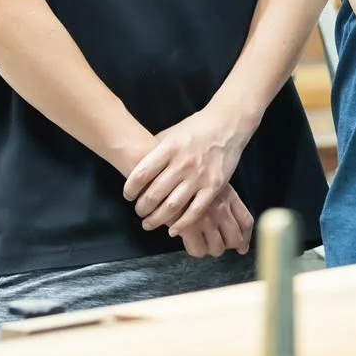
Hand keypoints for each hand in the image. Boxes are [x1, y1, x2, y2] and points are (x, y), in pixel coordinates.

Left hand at [124, 105, 254, 234]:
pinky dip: (182, 224)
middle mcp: (183, 163)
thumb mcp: (170, 134)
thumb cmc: (195, 129)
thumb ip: (154, 151)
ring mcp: (200, 175)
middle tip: (139, 212)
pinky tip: (173, 230)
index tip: (128, 196)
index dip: (130, 189)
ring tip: (149, 223)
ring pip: (172, 206)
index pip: (141, 174)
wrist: (227, 125)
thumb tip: (134, 169)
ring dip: (157, 219)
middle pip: (154, 194)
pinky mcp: (215, 185)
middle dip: (142, 208)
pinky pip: (195, 211)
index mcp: (169, 148)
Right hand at [171, 183, 254, 259]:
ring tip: (203, 243)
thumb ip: (222, 198)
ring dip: (211, 249)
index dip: (245, 238)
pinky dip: (196, 250)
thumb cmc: (184, 178)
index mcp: (228, 195)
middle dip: (227, 246)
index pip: (246, 222)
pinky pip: (198, 250)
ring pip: (217, 248)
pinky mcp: (188, 227)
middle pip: (234, 239)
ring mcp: (205, 218)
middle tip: (219, 245)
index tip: (242, 247)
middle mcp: (220, 207)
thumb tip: (232, 225)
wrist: (160, 175)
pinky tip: (191, 243)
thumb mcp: (210, 181)